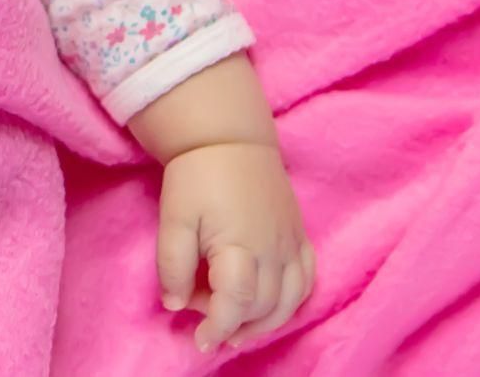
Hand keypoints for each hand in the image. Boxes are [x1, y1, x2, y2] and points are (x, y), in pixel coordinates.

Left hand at [155, 140, 316, 352]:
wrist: (229, 137)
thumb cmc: (197, 176)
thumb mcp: (173, 217)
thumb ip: (172, 264)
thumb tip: (176, 305)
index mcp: (240, 245)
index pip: (236, 303)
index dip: (218, 328)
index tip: (199, 341)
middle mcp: (273, 249)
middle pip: (263, 307)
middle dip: (235, 324)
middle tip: (205, 319)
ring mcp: (292, 243)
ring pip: (290, 301)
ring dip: (265, 323)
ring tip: (236, 328)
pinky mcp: (300, 235)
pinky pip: (307, 280)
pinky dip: (292, 301)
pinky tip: (270, 305)